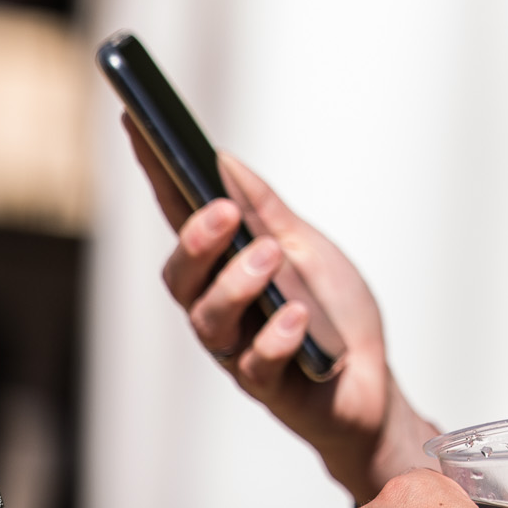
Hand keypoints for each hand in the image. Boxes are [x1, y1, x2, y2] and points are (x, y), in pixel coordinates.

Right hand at [127, 116, 436, 500]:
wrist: (370, 385)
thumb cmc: (332, 314)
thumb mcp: (304, 247)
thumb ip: (265, 210)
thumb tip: (221, 160)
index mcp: (222, 268)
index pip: (179, 215)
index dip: (154, 171)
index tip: (136, 120)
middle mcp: (219, 310)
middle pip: (181, 278)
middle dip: (196, 241)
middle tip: (224, 211)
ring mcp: (239, 351)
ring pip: (210, 321)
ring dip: (237, 284)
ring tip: (269, 259)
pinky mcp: (269, 387)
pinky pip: (258, 365)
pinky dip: (277, 336)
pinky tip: (297, 316)